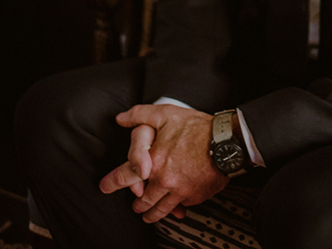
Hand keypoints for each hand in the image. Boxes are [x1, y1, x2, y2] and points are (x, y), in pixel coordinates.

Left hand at [99, 104, 228, 222]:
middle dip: (138, 205)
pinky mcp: (196, 196)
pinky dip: (176, 208)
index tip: (104, 187)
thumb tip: (121, 118)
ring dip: (153, 214)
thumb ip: (139, 115)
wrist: (227, 143)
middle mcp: (165, 181)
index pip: (126, 176)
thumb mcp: (164, 114)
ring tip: (149, 216)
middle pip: (144, 200)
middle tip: (136, 207)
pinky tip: (176, 208)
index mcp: (153, 162)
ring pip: (162, 209)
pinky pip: (181, 206)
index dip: (112, 182)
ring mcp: (181, 191)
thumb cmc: (196, 127)